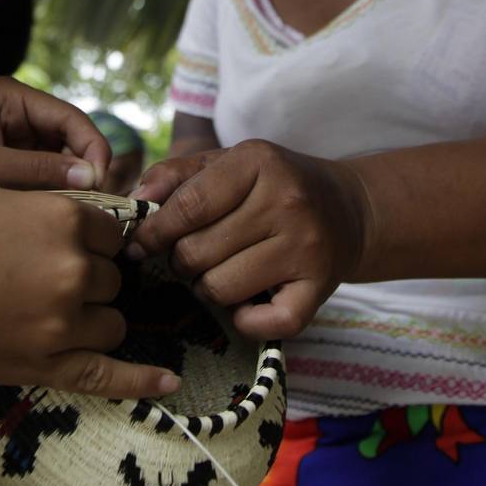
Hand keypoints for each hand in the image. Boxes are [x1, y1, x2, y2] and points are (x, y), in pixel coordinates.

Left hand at [0, 78, 111, 208]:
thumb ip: (38, 172)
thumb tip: (93, 178)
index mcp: (9, 97)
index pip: (71, 119)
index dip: (93, 149)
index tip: (103, 185)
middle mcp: (14, 114)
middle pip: (69, 142)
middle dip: (83, 172)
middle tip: (96, 210)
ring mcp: (8, 141)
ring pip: (56, 164)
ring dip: (66, 189)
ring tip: (75, 220)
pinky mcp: (0, 166)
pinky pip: (37, 180)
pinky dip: (46, 198)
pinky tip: (49, 221)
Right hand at [0, 189, 180, 398]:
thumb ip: (48, 213)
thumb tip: (92, 232)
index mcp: (61, 217)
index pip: (109, 233)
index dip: (88, 240)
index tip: (64, 246)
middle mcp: (70, 270)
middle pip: (111, 279)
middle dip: (85, 278)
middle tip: (35, 279)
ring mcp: (60, 323)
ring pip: (111, 323)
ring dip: (92, 318)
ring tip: (46, 313)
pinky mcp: (41, 368)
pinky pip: (108, 377)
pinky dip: (143, 380)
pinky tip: (169, 380)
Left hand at [130, 139, 372, 339]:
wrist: (349, 208)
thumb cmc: (274, 185)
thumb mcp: (228, 163)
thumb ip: (176, 175)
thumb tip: (136, 200)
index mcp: (258, 162)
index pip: (187, 206)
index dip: (153, 232)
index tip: (139, 244)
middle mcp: (286, 202)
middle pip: (197, 252)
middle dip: (181, 260)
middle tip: (192, 255)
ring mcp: (305, 247)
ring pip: (219, 288)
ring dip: (207, 288)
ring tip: (219, 271)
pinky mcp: (319, 288)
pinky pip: (261, 323)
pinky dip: (243, 320)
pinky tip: (246, 301)